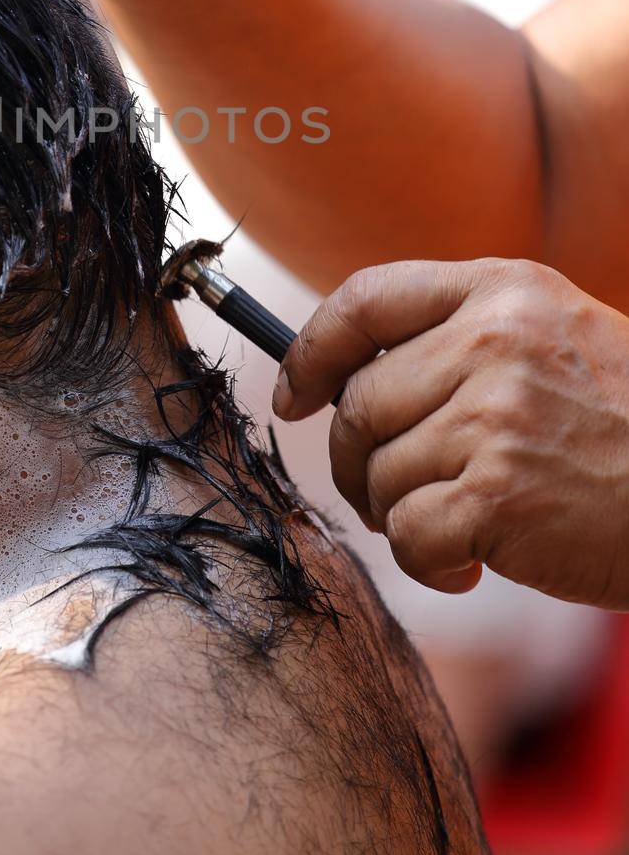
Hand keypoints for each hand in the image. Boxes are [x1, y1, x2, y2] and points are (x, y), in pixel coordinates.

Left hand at [276, 258, 628, 608]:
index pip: (365, 299)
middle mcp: (493, 341)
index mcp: (503, 290)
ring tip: (459, 528)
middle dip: (357, 460)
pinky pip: (408, 533)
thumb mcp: (557, 339)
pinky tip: (472, 564)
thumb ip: (463, 338)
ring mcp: (495, 416)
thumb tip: (345, 379)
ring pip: (382, 475)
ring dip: (402, 517)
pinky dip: (427, 562)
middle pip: (360, 402)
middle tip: (393, 493)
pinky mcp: (500, 494)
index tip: (295, 395)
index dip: (312, 351)